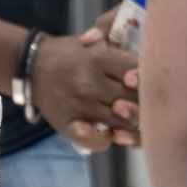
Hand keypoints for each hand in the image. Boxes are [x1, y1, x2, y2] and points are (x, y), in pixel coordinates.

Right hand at [78, 6, 141, 145]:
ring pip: (121, 124)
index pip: (139, 75)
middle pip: (134, 102)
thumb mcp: (97, 44)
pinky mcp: (67, 123)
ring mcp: (78, 104)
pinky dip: (106, 141)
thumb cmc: (74, 54)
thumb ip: (125, 57)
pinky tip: (107, 132)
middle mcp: (89, 81)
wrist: (32, 64)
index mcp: (98, 58)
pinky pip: (96, 141)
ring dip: (128, 124)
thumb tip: (154, 75)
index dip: (149, 83)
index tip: (149, 85)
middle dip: (143, 106)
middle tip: (143, 105)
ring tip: (126, 118)